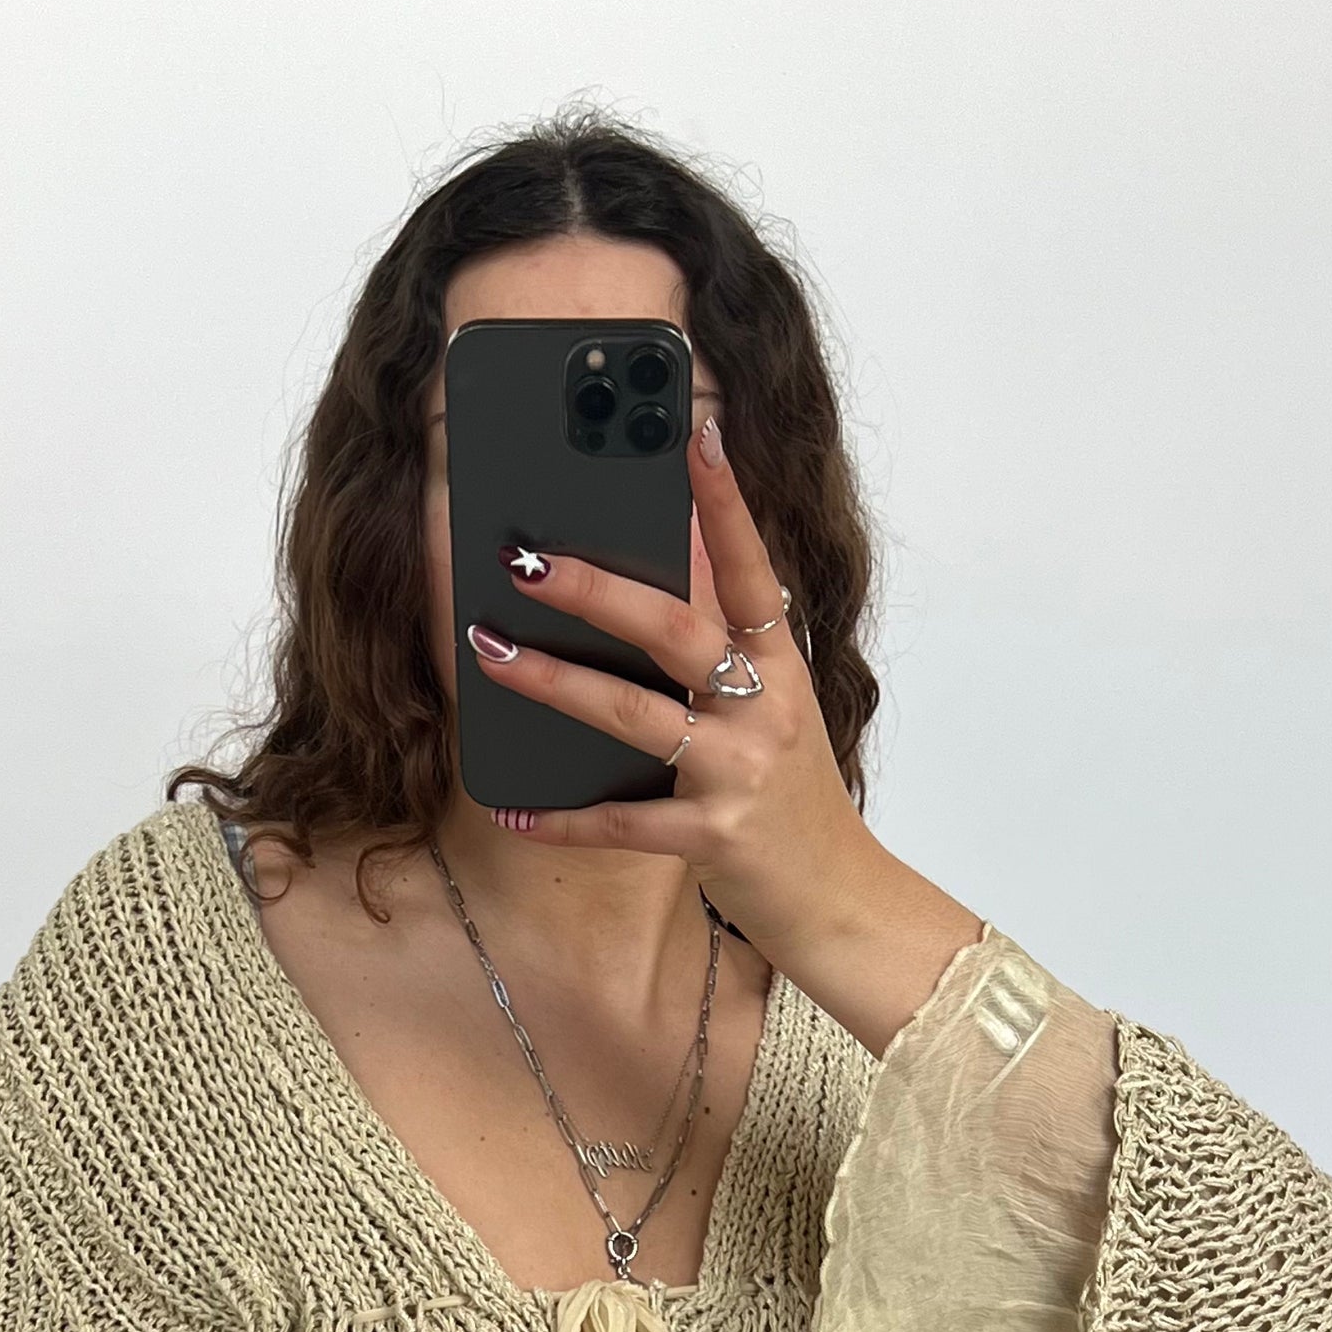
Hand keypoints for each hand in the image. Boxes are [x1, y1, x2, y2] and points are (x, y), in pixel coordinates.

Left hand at [461, 416, 980, 1054]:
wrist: (840, 900)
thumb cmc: (791, 799)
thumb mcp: (773, 710)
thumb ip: (723, 649)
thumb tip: (649, 581)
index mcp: (780, 664)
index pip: (748, 567)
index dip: (724, 501)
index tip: (695, 431)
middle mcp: (764, 708)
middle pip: (673, 630)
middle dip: (595, 588)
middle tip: (524, 557)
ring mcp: (739, 773)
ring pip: (634, 716)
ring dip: (554, 681)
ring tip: (490, 649)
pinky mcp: (713, 837)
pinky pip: (623, 823)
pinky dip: (565, 818)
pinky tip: (514, 809)